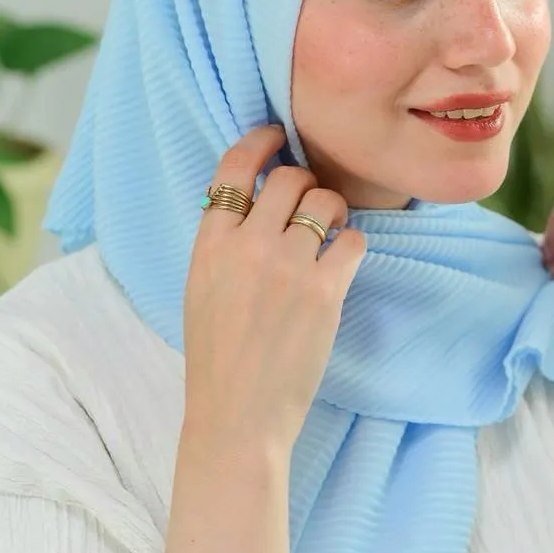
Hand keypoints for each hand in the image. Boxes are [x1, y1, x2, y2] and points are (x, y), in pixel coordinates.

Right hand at [182, 124, 366, 453]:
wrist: (237, 415)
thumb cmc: (218, 356)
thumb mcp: (201, 287)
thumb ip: (225, 241)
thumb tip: (255, 198)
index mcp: (210, 243)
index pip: (234, 165)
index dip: (261, 141)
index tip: (277, 137)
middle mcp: (247, 246)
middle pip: (290, 177)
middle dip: (306, 184)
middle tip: (310, 206)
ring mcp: (288, 267)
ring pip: (326, 201)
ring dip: (334, 211)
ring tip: (330, 233)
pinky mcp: (324, 292)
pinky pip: (351, 239)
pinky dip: (351, 245)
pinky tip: (341, 263)